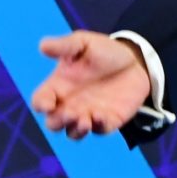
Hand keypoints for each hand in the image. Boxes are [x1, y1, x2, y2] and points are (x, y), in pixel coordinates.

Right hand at [30, 31, 151, 138]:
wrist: (136, 61)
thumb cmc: (105, 51)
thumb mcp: (85, 44)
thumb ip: (65, 46)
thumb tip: (42, 45)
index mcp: (58, 86)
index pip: (40, 101)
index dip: (41, 105)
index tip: (48, 103)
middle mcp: (69, 104)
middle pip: (53, 123)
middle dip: (58, 122)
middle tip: (70, 113)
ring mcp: (88, 114)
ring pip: (73, 133)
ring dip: (76, 130)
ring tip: (85, 121)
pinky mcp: (107, 120)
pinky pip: (99, 130)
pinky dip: (98, 127)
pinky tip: (101, 115)